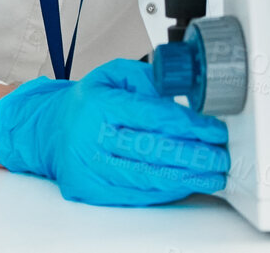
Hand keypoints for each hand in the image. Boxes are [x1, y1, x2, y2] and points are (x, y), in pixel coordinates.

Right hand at [0, 58, 228, 205]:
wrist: (48, 130)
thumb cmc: (86, 102)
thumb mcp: (113, 74)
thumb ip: (148, 79)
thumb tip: (185, 91)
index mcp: (100, 105)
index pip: (152, 117)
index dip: (189, 126)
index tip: (214, 130)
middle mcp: (92, 138)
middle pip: (152, 150)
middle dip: (194, 155)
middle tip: (221, 156)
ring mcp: (90, 169)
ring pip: (146, 177)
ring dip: (185, 178)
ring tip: (212, 173)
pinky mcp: (91, 191)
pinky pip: (135, 194)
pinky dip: (165, 191)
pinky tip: (186, 184)